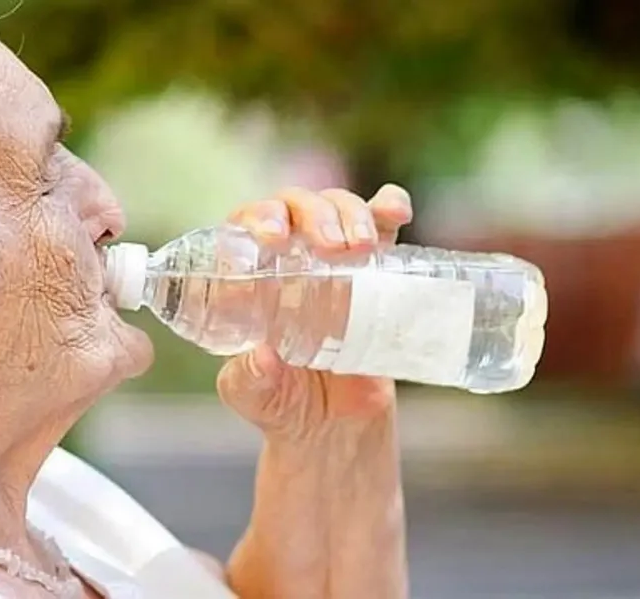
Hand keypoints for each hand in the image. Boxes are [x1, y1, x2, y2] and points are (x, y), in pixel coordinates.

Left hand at [216, 184, 412, 441]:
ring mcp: (335, 262)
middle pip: (295, 207)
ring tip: (359, 244)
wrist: (336, 432)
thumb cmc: (281, 405)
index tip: (272, 238)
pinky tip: (394, 211)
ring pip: (339, 208)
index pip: (246, 226)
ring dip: (350, 212)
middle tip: (328, 245)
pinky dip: (390, 208)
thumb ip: (250, 380)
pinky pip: (383, 228)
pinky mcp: (376, 273)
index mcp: (250, 277)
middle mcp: (289, 260)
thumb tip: (263, 356)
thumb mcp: (254, 397)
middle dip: (312, 213)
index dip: (256, 218)